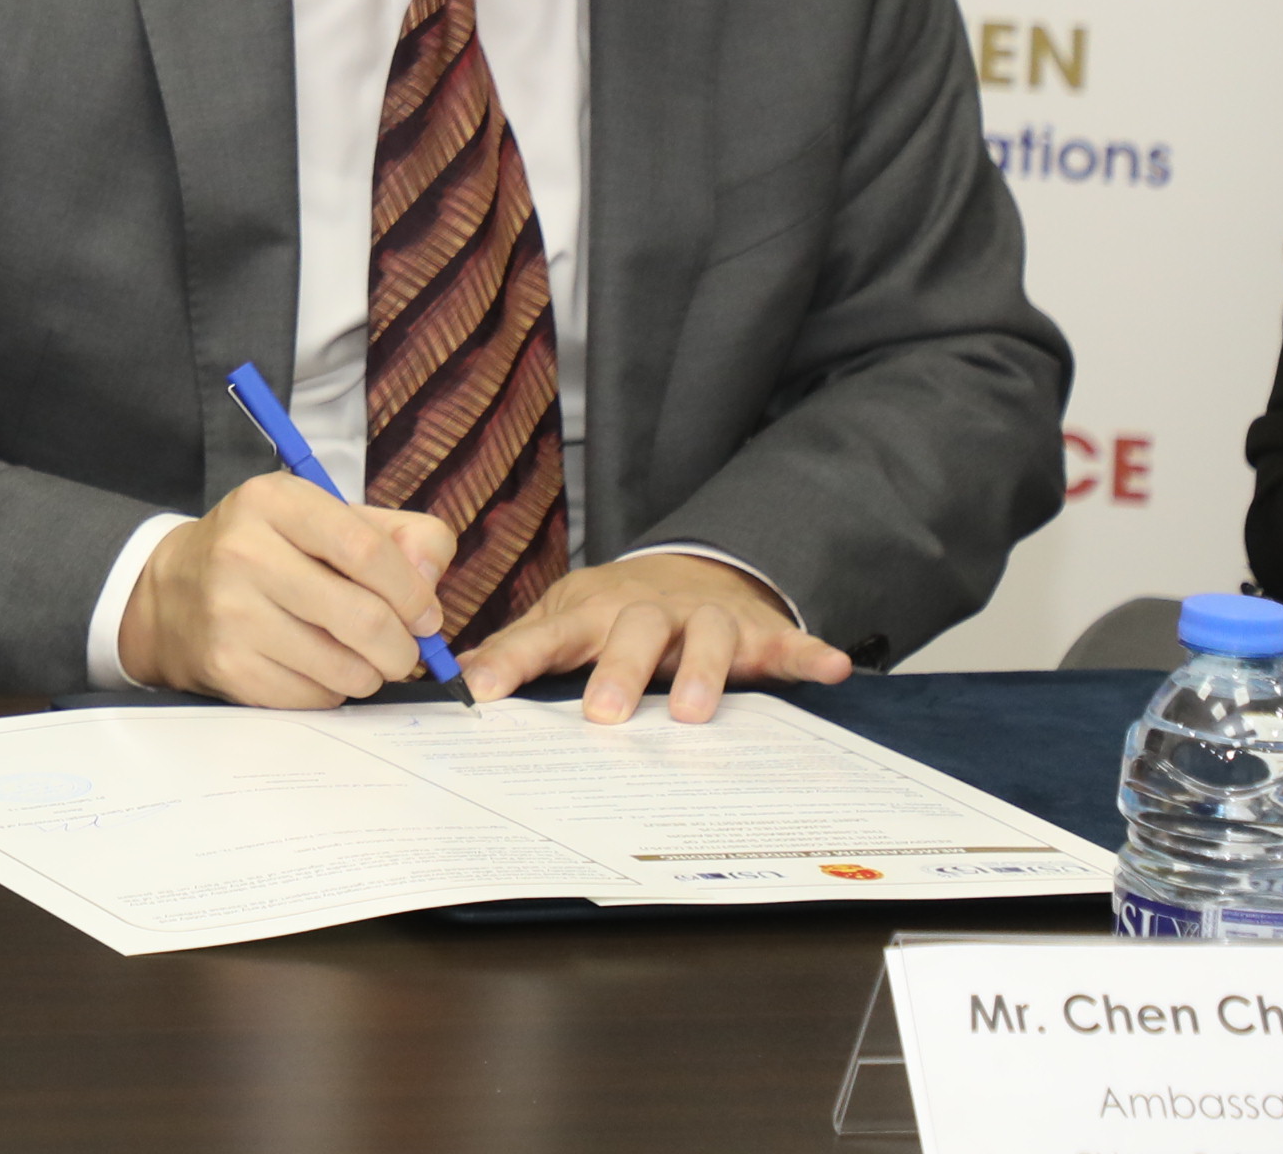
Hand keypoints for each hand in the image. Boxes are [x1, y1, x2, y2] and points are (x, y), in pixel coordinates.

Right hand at [116, 473, 459, 708]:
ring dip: (370, 674)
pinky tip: (316, 667)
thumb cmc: (273, 551)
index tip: (426, 614)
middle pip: (364, 617)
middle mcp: (243, 551)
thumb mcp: (328, 519)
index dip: (412, 592)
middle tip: (404, 650)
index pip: (366, 550)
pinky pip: (314, 696)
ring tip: (359, 657)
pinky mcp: (228, 665)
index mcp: (273, 501)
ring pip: (345, 668)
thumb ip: (400, 535)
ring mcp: (231, 612)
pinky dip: (332, 690)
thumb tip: (430, 581)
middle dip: (403, 647)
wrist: (175, 590)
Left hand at [459, 553, 851, 721]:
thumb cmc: (614, 610)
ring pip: (707, 638)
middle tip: (604, 715)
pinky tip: (831, 668)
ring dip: (702, 672)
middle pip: (633, 633)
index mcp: (591, 614)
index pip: (544, 635)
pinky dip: (809, 653)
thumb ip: (516, 650)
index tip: (480, 692)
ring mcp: (705, 619)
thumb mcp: (562, 621)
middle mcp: (648, 612)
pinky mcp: (758, 630)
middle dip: (619, 672)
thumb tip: (450, 678)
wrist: (689, 566)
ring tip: (692, 714)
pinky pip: (788, 642)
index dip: (511, 660)